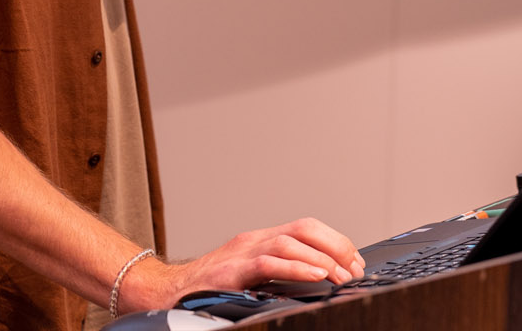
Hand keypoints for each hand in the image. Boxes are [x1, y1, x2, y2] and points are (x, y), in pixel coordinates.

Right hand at [117, 218, 365, 310]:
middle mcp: (253, 240)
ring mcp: (241, 252)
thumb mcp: (249, 278)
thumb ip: (276, 274)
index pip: (306, 227)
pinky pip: (269, 263)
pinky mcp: (231, 271)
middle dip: (336, 245)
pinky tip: (316, 278)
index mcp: (260, 240)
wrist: (165, 294)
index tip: (355, 263)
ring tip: (341, 276)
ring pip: (290, 242)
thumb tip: (317, 283)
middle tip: (355, 270)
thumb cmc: (207, 290)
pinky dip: (296, 269)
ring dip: (322, 259)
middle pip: (304, 227)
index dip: (335, 242)